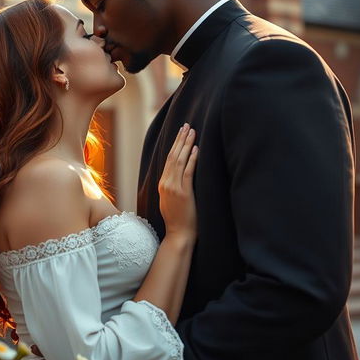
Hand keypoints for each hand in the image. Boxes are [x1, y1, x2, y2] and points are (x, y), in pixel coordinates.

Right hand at [159, 123, 197, 240]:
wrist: (179, 234)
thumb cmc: (178, 220)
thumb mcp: (171, 201)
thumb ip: (172, 187)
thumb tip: (179, 176)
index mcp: (162, 184)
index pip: (168, 159)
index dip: (175, 145)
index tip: (181, 133)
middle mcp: (166, 183)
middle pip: (172, 156)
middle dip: (180, 139)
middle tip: (186, 125)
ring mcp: (174, 188)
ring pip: (179, 161)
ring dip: (186, 145)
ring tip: (192, 131)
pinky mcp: (184, 193)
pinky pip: (188, 172)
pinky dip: (192, 159)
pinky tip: (197, 149)